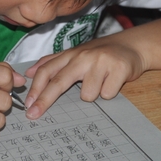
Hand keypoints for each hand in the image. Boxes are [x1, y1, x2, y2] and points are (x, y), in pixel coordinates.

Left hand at [23, 41, 145, 118]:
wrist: (132, 45)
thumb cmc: (101, 54)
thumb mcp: (76, 54)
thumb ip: (52, 62)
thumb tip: (28, 72)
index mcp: (71, 54)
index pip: (48, 70)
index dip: (35, 88)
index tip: (28, 105)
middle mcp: (83, 56)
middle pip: (59, 81)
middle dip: (44, 100)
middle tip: (33, 114)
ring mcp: (101, 61)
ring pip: (88, 95)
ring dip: (94, 93)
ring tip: (101, 82)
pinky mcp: (118, 68)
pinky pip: (107, 94)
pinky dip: (109, 92)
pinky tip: (113, 81)